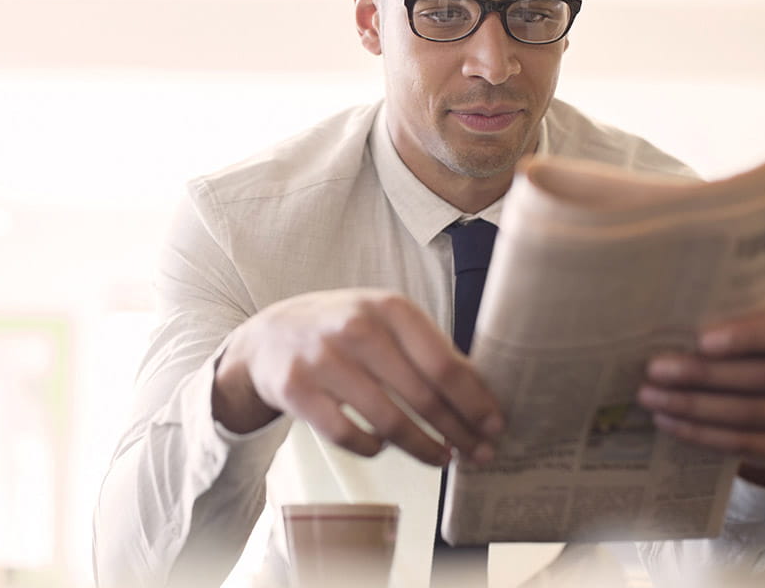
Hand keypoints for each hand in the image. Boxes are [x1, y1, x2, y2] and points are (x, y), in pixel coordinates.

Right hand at [212, 288, 503, 465]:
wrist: (269, 335)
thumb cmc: (342, 329)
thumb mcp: (383, 320)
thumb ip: (427, 348)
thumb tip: (482, 392)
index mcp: (387, 307)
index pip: (443, 363)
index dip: (474, 401)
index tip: (495, 426)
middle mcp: (356, 329)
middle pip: (422, 395)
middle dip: (458, 431)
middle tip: (479, 454)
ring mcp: (323, 360)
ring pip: (388, 421)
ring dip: (424, 447)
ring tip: (442, 458)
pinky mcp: (296, 391)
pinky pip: (348, 435)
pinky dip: (373, 448)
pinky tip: (384, 447)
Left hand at [637, 309, 764, 483]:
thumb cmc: (761, 350)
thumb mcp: (760, 331)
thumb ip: (732, 329)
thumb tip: (674, 335)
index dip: (744, 337)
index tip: (701, 340)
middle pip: (761, 377)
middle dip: (703, 374)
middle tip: (654, 370)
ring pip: (750, 414)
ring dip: (693, 407)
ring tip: (651, 397)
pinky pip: (747, 444)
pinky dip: (703, 435)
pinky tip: (669, 423)